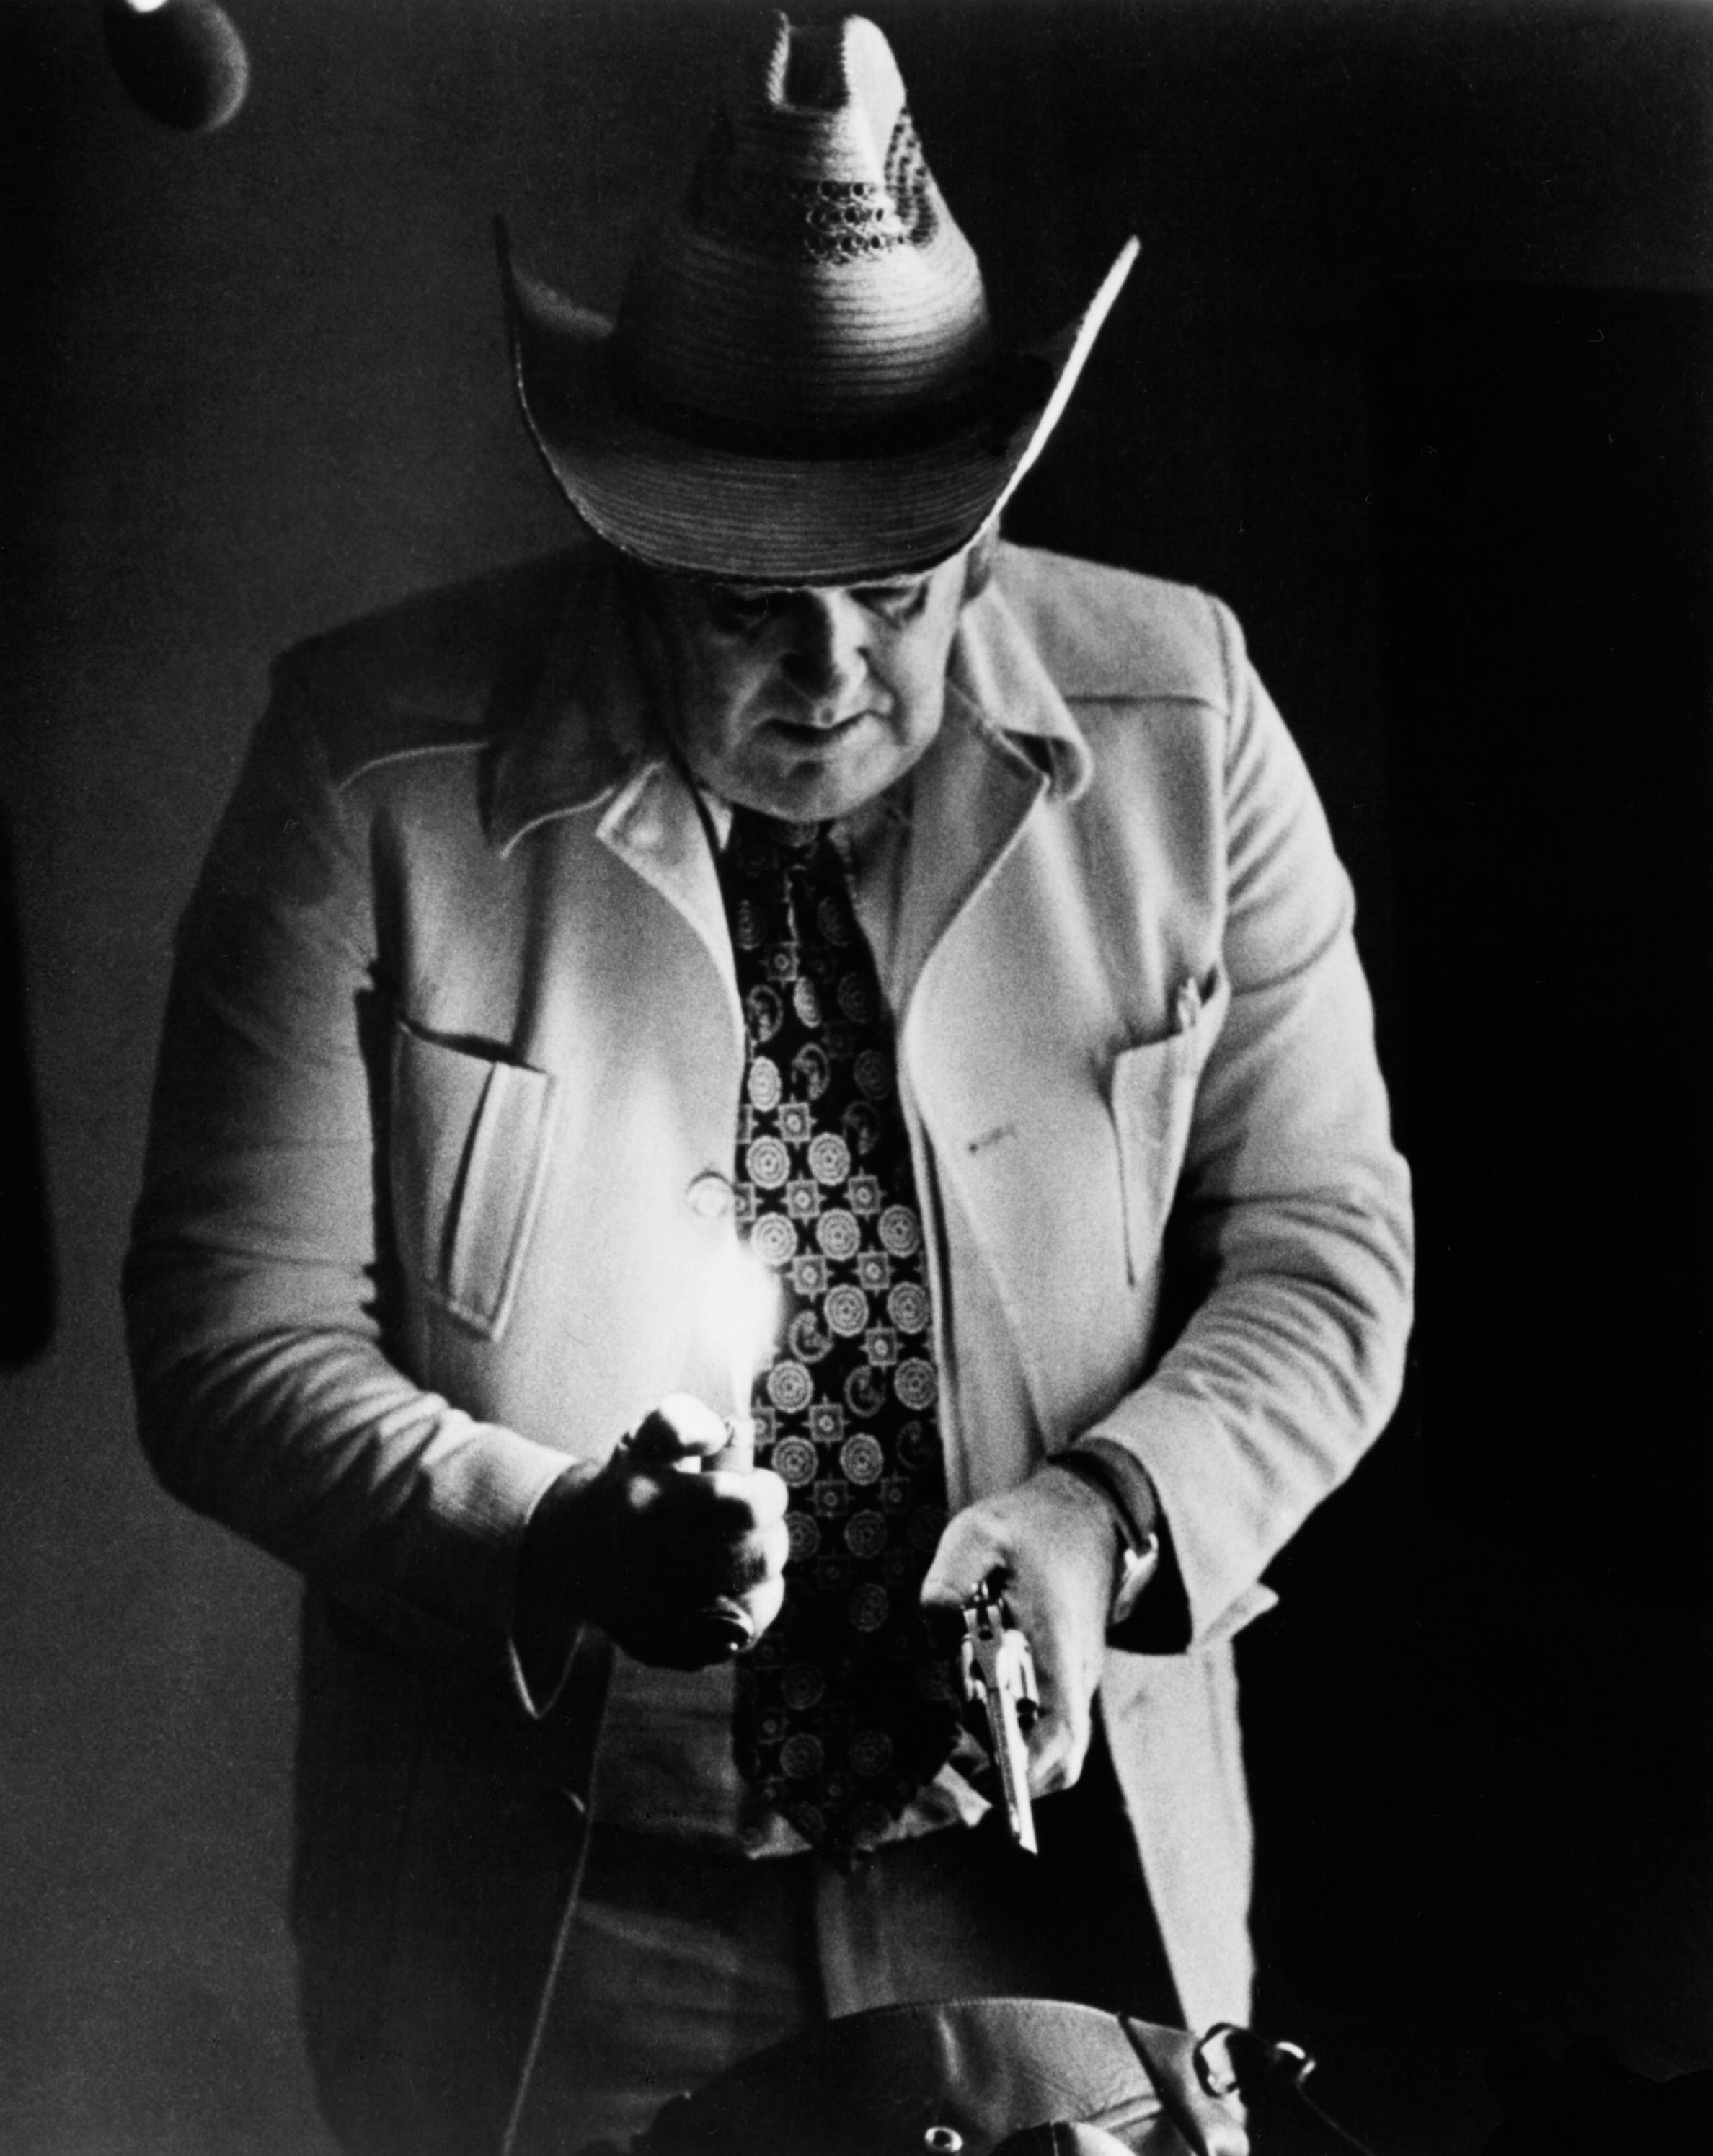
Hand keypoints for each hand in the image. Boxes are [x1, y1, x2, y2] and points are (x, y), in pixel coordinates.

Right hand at [523, 1394, 789, 1671]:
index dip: (768, 1494)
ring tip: (743, 1552)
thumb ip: (683, 1420)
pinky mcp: (667, 1648)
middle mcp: (647, 1566)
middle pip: (758, 1558)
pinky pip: (743, 1633)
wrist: (578, 1550)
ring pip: (757, 1598)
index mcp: (647, 1503)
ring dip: (764, 1569)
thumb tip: (720, 1435)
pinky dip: (753, 1605)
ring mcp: (657, 1617)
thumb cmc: (633, 1482)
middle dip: (772, 1533)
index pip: (743, 1506)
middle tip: (753, 1521)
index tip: (759, 1486)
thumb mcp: (647, 1436)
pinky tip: (734, 1585)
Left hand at [920, 1465, 1121, 1795]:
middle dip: (1007, 1775)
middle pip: (1057, 1761)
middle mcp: (1072, 1677)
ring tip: (963, 1699)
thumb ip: (949, 1577)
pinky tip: (972, 1681)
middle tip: (957, 1748)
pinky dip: (1004, 1721)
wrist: (1083, 1517)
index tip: (980, 1764)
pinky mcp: (1058, 1677)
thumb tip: (937, 1625)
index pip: (1060, 1734)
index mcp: (1059, 1649)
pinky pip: (1038, 1720)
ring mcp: (1069, 1681)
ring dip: (1001, 1743)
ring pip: (1045, 1744)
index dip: (1027, 1768)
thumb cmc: (1031, 1528)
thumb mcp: (979, 1533)